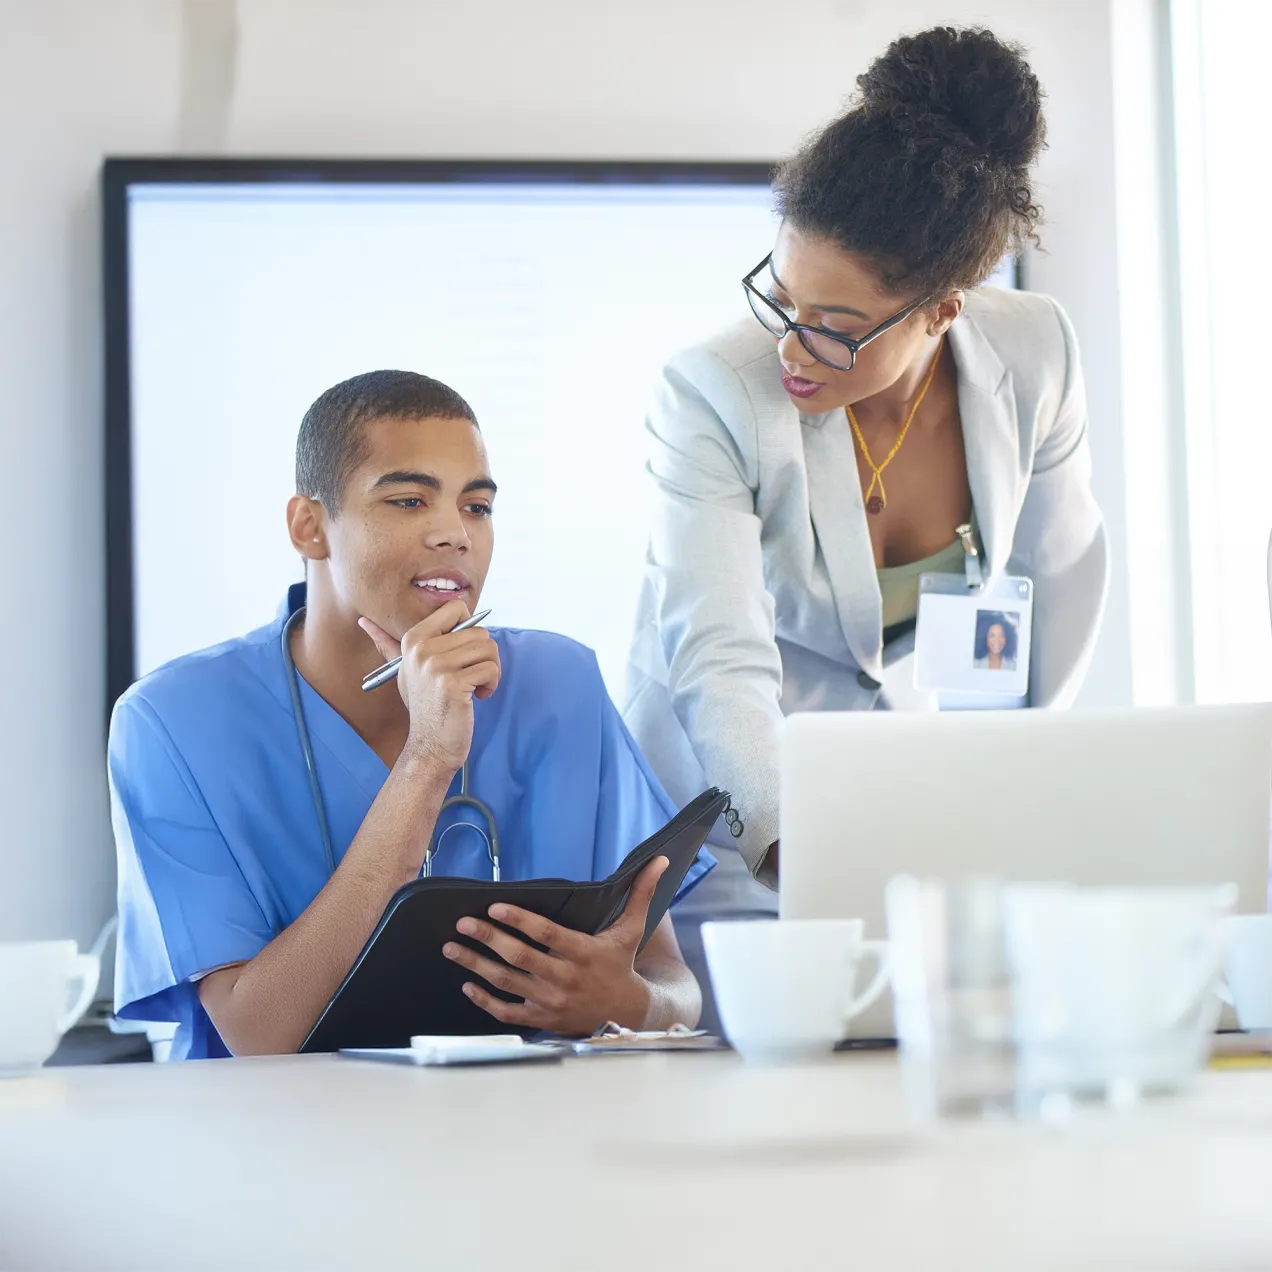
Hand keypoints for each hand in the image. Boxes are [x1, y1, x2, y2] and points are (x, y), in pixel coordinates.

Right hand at [359, 601, 500, 770]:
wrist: (430, 745)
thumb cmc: (424, 705)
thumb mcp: (405, 670)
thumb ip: (388, 644)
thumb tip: (364, 621)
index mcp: (413, 639)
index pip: (457, 608)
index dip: (470, 630)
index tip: (463, 653)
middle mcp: (421, 649)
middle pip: (479, 632)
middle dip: (485, 656)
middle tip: (472, 677)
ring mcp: (435, 666)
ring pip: (489, 649)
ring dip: (490, 671)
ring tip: (475, 687)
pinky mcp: (453, 684)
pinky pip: (490, 669)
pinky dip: (491, 684)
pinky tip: (478, 697)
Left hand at [443, 857, 669, 1035]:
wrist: (627, 1014)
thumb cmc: (622, 963)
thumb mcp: (633, 928)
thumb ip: (641, 893)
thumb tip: (660, 861)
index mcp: (582, 952)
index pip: (546, 934)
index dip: (519, 920)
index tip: (494, 905)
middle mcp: (564, 977)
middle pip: (519, 957)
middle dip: (488, 938)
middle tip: (462, 923)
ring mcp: (550, 1000)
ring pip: (507, 982)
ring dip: (476, 965)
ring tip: (452, 948)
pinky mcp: (541, 1018)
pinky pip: (507, 1012)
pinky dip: (485, 1000)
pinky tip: (467, 984)